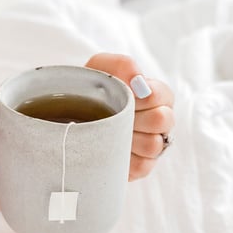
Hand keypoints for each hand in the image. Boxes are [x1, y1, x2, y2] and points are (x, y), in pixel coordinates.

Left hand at [85, 54, 174, 180]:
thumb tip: (138, 79)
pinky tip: (110, 149)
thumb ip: (123, 65)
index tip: (128, 93)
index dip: (146, 95)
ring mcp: (151, 146)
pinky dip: (123, 158)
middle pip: (163, 120)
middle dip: (137, 116)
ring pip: (153, 145)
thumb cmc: (91, 91)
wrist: (68, 117)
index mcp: (155, 96)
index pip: (164, 96)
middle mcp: (158, 122)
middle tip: (116, 114)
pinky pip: (141, 166)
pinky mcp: (140, 167)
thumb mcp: (101, 68)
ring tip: (110, 132)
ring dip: (128, 137)